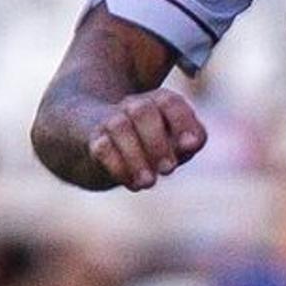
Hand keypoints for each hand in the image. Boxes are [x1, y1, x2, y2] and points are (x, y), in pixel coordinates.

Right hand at [85, 88, 208, 189]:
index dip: (182, 122)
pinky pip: (101, 148)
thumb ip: (193, 140)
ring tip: (149, 183)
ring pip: (119, 126)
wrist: (104, 151)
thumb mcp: (177, 142)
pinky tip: (132, 184)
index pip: (169, 101)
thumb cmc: (152, 145)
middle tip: (168, 170)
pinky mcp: (92, 141)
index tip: (190, 147)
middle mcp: (132, 106)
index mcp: (158, 102)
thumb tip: (191, 142)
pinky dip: (118, 167)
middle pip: (143, 110)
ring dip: (136, 156)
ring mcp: (109, 122)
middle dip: (157, 142)